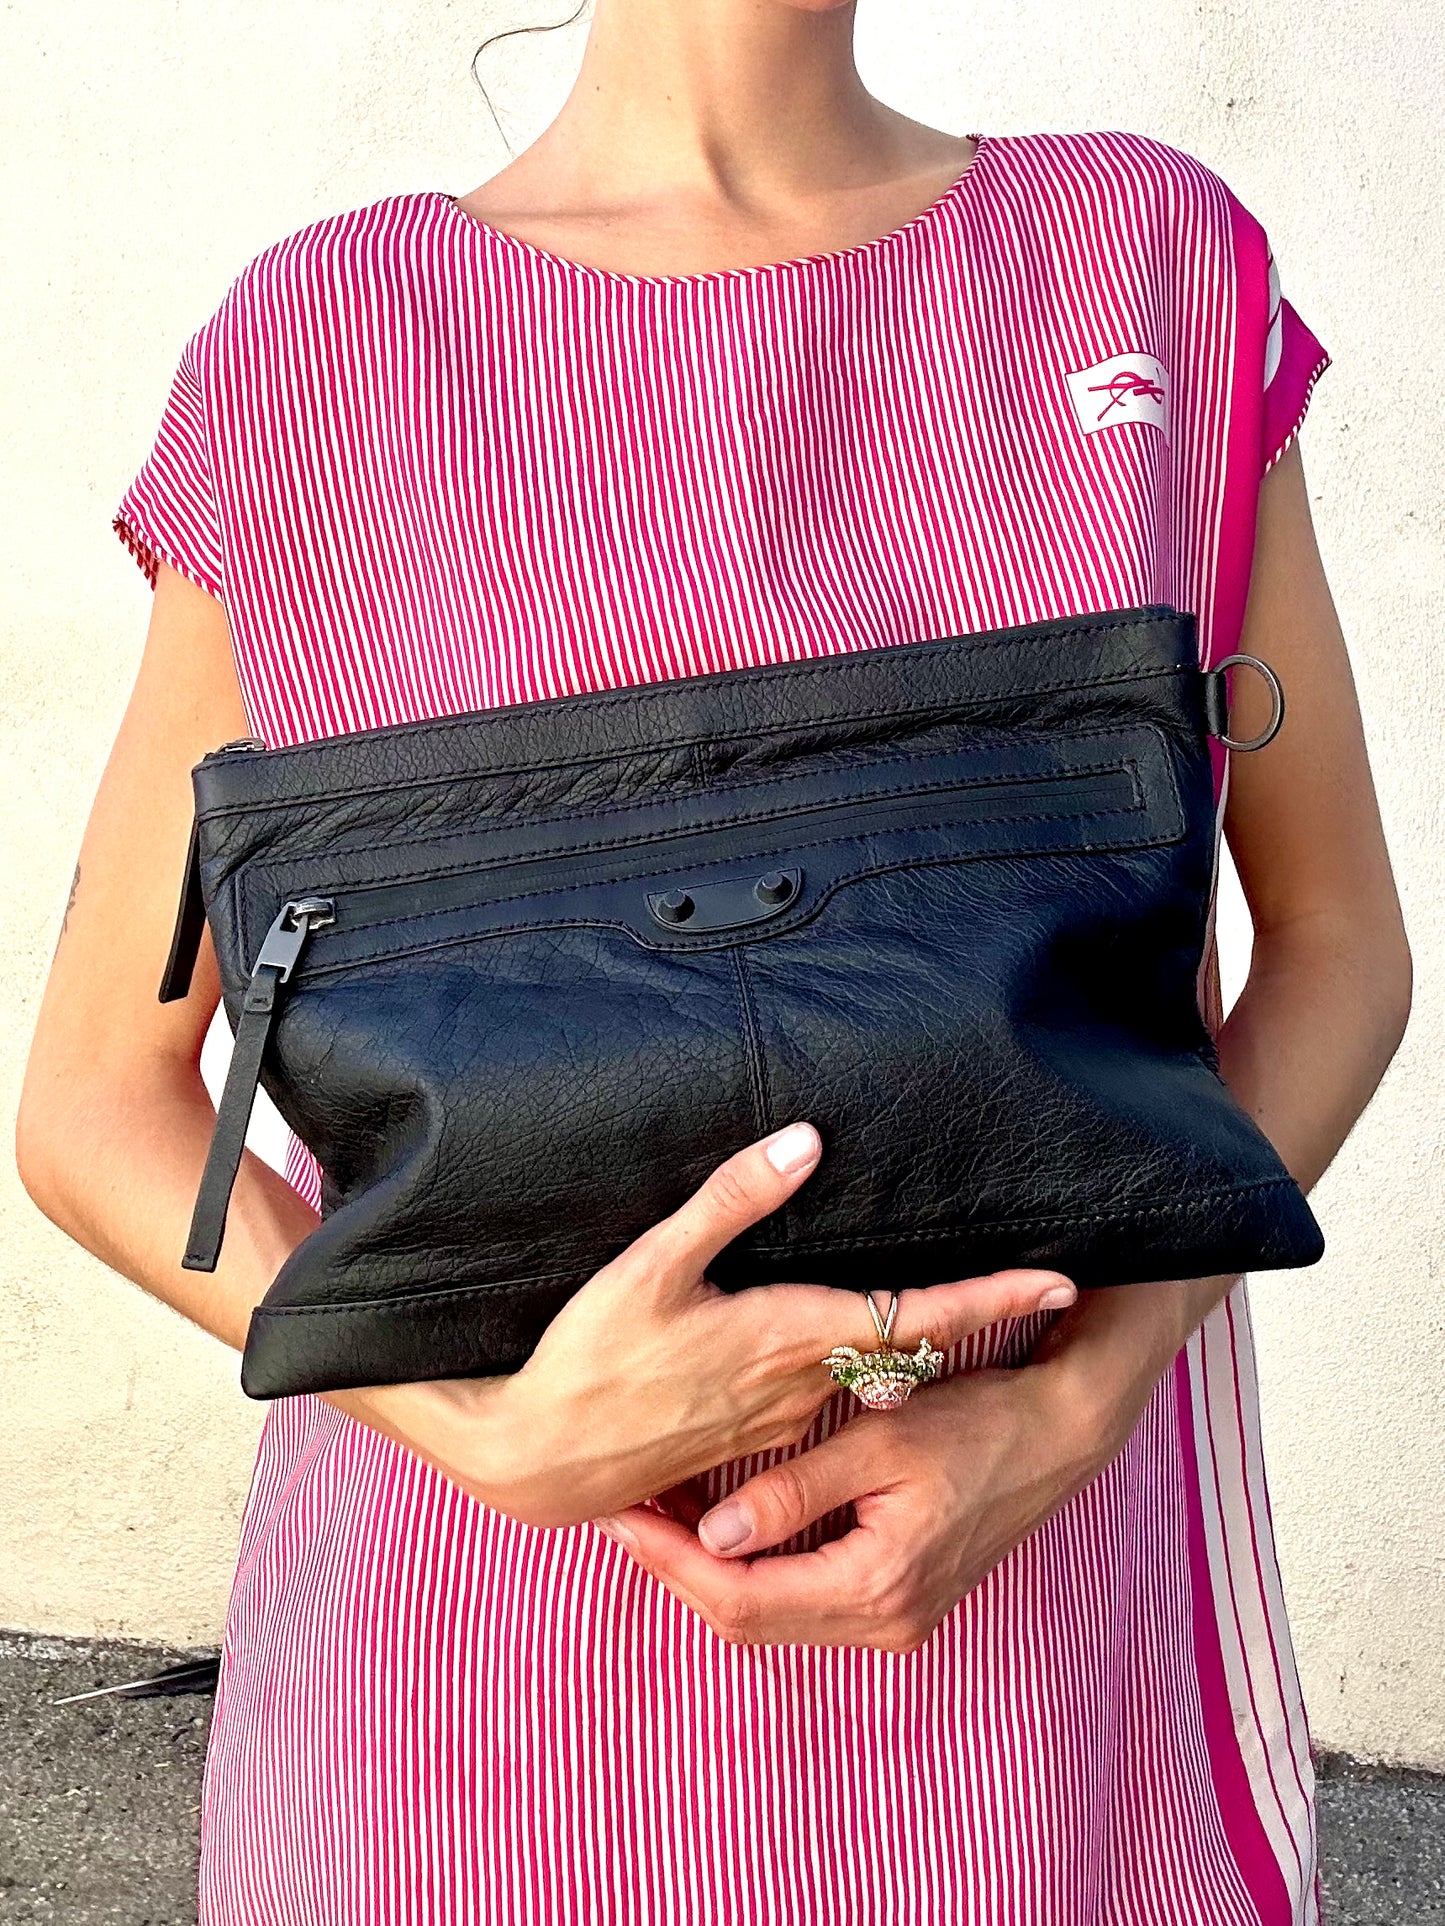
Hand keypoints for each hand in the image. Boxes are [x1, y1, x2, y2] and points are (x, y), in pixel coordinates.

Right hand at [329, 1122, 1076, 1528]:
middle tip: (1034, 1285)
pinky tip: (856, 1346)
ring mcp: (784, 1418)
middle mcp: (803, 1385)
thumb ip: (731, 1201)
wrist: (544, 1460)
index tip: (1060, 1277)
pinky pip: (830, 1395)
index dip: (991, 1297)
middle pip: (910, 1346)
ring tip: (965, 1308)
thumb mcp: (651, 1265)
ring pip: (873, 1373)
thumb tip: (805, 1142)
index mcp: (790, 1337)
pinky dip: (862, 1369)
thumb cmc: (591, 1359)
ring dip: (918, 1344)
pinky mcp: (757, 1434)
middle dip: (972, 1317)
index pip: (915, 1314)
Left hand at [596, 1275, 1235, 1650]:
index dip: (669, 1560)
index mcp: (876, 1588)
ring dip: (710, 1572)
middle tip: (618, 1513)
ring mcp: (893, 1620)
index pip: (741, 1597)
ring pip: (771, 1615)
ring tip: (652, 1515)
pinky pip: (803, 1600)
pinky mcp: (897, 1602)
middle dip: (676, 1569)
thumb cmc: (975, 1423)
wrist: (1059, 1434)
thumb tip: (712, 1536)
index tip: (618, 1514)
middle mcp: (884, 1623)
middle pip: (748, 1618)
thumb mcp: (879, 1443)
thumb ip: (794, 1492)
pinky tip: (717, 1524)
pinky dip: (754, 1568)